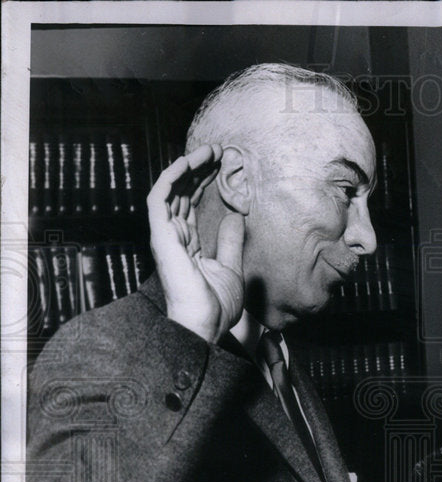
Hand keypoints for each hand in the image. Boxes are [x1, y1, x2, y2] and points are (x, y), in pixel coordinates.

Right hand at [147, 144, 244, 342]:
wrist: (205, 325)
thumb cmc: (214, 306)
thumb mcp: (231, 268)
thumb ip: (230, 242)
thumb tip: (235, 218)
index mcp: (187, 243)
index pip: (192, 204)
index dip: (205, 182)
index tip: (222, 165)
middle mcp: (174, 236)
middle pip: (183, 193)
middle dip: (199, 169)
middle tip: (219, 151)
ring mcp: (166, 236)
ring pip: (172, 190)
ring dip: (187, 168)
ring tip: (208, 151)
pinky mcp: (162, 236)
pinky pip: (160, 199)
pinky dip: (171, 178)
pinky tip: (187, 163)